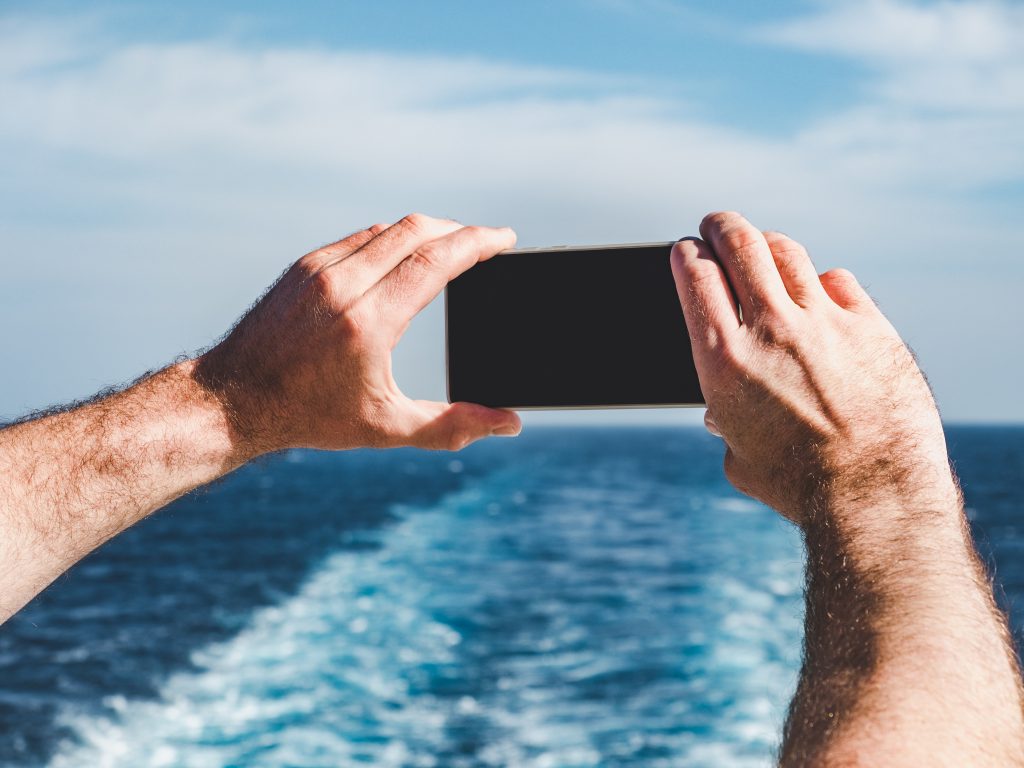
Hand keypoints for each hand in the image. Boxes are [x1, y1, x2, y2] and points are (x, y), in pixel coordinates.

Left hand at [195, 214, 521, 455]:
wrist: (234, 399)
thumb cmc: (311, 416)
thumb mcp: (387, 428)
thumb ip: (452, 426)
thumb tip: (509, 423)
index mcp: (368, 321)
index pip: (435, 259)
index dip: (478, 243)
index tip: (505, 239)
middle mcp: (342, 285)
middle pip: (416, 230)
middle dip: (459, 230)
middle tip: (487, 242)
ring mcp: (318, 270)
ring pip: (386, 229)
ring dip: (426, 231)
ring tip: (451, 247)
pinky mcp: (303, 267)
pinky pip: (359, 238)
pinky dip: (390, 239)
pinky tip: (404, 255)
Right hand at [671, 212, 954, 522]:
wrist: (872, 494)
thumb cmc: (799, 486)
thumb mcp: (739, 459)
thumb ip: (726, 425)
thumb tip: (722, 418)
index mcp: (724, 359)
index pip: (696, 276)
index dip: (687, 254)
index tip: (686, 252)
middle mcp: (770, 328)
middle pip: (739, 244)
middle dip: (721, 226)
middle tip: (716, 224)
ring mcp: (824, 321)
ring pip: (788, 252)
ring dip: (768, 243)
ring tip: (764, 247)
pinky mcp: (870, 326)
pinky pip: (839, 281)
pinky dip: (821, 282)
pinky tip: (819, 290)